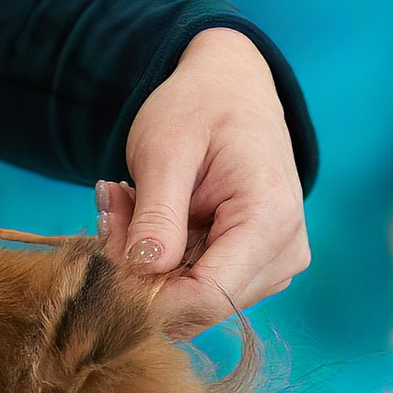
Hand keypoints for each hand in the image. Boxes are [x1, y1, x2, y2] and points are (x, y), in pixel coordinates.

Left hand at [100, 27, 310, 336]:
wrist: (230, 88)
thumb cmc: (201, 106)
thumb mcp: (165, 150)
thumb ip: (156, 215)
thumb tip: (141, 272)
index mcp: (270, 221)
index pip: (204, 298)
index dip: (145, 291)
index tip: (109, 237)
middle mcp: (282, 254)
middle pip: (194, 305)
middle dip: (138, 270)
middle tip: (111, 206)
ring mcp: (273, 267)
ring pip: (189, 303)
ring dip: (144, 264)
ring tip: (129, 201)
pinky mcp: (255, 270)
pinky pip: (194, 289)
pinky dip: (158, 262)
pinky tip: (147, 216)